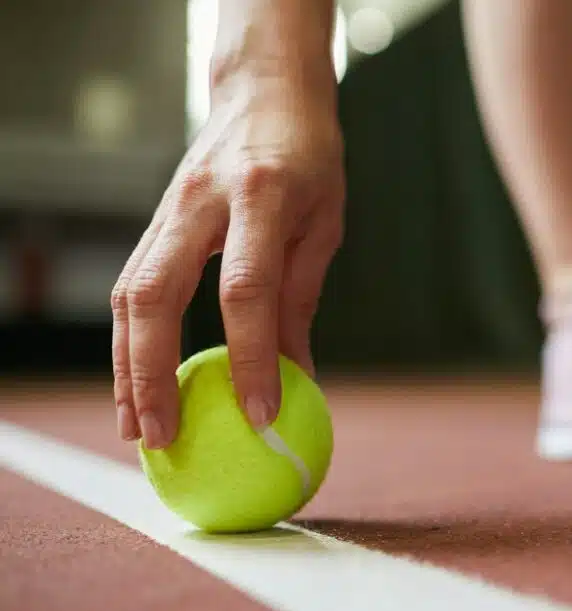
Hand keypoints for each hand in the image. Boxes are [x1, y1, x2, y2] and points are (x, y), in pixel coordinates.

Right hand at [111, 73, 343, 449]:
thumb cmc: (309, 158)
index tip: (262, 416)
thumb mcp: (325, 222)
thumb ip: (302, 297)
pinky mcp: (156, 221)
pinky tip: (137, 382)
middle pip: (158, 293)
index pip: (247, 289)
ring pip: (129, 293)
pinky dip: (131, 340)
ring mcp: (170, 208)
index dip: (251, 357)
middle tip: (163, 438)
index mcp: (262, 196)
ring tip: (135, 429)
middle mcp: (204, 201)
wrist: (264, 91)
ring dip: (126, 366)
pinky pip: (132, 286)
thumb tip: (299, 378)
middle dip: (153, 372)